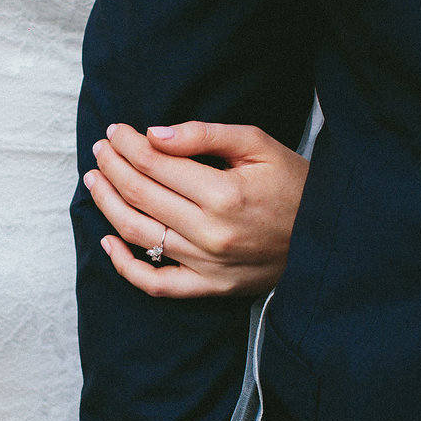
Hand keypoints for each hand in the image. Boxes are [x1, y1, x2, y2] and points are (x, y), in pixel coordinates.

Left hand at [85, 121, 309, 299]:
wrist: (325, 236)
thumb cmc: (293, 184)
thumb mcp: (258, 145)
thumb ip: (205, 135)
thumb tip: (155, 134)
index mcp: (224, 193)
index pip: (155, 164)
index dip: (128, 145)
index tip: (116, 132)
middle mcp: (211, 233)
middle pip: (140, 195)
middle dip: (113, 167)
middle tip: (100, 149)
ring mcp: (207, 265)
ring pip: (138, 234)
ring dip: (107, 204)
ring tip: (95, 181)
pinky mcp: (210, 288)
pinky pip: (155, 284)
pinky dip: (124, 265)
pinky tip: (107, 240)